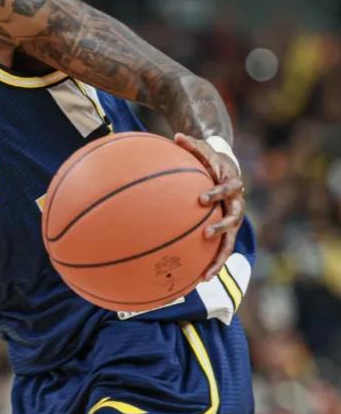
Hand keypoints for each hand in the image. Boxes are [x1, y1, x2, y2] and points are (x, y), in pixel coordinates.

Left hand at [174, 133, 244, 280]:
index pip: (228, 189)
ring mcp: (232, 218)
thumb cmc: (209, 157)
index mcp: (231, 183)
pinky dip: (212, 263)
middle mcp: (236, 203)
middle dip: (222, 227)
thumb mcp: (202, 148)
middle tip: (207, 233)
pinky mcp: (226, 230)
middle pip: (234, 218)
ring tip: (206, 275)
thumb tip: (176, 135)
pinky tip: (198, 278)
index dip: (216, 193)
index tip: (202, 198)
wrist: (226, 166)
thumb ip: (191, 144)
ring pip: (230, 242)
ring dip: (219, 258)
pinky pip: (221, 249)